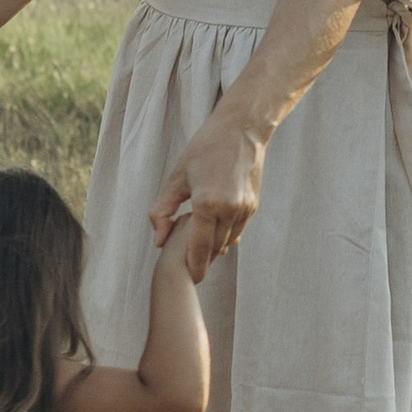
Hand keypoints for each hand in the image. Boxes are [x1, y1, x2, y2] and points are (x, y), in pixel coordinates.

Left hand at [149, 107, 264, 274]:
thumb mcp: (177, 178)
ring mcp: (244, 209)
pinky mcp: (253, 206)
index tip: (189, 280)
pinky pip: (237, 230)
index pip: (198, 248)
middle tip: (191, 271)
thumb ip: (163, 211)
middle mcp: (228, 209)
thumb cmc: (204, 149)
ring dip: (214, 249)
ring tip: (201, 254)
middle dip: (202, 260)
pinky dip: (226, 235)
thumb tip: (159, 241)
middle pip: (213, 249)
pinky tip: (215, 235)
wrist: (242, 130)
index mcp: (207, 204)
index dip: (194, 267)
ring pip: (227, 242)